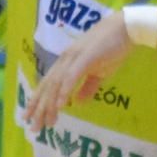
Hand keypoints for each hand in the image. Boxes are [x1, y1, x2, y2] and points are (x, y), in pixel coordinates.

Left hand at [23, 9, 130, 130]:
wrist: (126, 28)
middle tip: (33, 128)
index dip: (37, 101)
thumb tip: (77, 103)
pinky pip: (72, 76)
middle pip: (47, 87)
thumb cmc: (113, 48)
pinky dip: (64, 90)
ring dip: (49, 104)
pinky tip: (60, 105)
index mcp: (67, 62)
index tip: (29, 118)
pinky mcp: (85, 57)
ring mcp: (74, 57)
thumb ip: (87, 87)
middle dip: (39, 108)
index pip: (47, 84)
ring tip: (45, 122)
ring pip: (56, 84)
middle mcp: (65, 60)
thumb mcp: (100, 72)